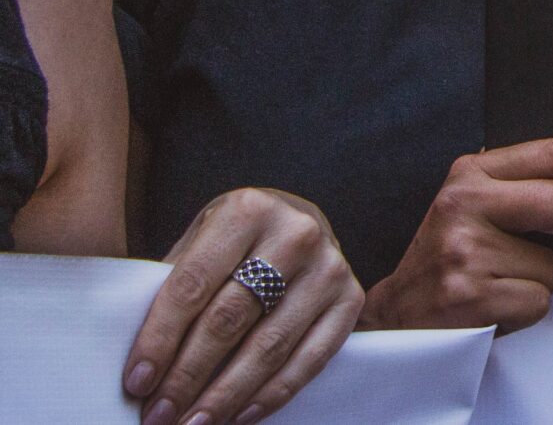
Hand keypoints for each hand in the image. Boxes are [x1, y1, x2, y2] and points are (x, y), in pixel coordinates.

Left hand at [122, 188, 362, 424]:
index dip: (161, 339)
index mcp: (247, 211)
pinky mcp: (351, 297)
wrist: (298, 222)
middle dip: (188, 375)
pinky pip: (311, 358)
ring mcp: (329, 266)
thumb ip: (176, 290)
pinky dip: (273, 393)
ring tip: (193, 423)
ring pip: (270, 345)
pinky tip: (240, 415)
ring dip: (226, 394)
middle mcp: (295, 233)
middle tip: (159, 414)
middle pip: (229, 319)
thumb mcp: (201, 242)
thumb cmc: (236, 242)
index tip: (137, 382)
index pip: (192, 285)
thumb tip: (141, 366)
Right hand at [359, 141, 552, 332]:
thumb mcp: (479, 207)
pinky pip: (538, 302)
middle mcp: (465, 203)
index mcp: (474, 173)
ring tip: (511, 286)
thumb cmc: (452, 260)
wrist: (396, 316)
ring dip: (552, 283)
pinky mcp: (466, 295)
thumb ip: (529, 188)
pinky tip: (496, 308)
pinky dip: (531, 310)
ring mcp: (463, 249)